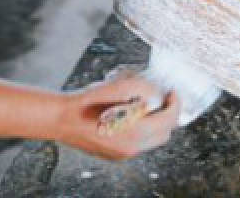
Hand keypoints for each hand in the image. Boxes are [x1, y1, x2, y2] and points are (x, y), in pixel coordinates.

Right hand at [54, 73, 179, 159]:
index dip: (175, 104)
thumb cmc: (88, 103)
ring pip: (151, 140)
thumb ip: (145, 89)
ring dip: (154, 123)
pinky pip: (137, 143)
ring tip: (146, 106)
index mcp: (136, 131)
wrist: (63, 119)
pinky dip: (140, 130)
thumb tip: (157, 94)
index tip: (173, 93)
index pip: (169, 120)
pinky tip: (130, 116)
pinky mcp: (115, 154)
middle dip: (167, 115)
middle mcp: (132, 147)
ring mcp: (123, 153)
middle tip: (163, 100)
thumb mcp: (121, 86)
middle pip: (164, 133)